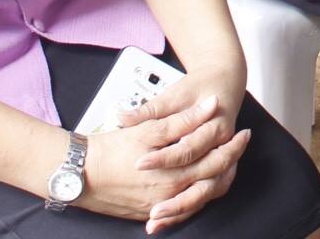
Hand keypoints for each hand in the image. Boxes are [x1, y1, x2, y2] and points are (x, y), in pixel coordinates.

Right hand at [81, 94, 250, 230]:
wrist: (76, 172)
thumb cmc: (110, 149)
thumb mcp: (150, 129)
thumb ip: (184, 119)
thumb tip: (210, 106)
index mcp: (174, 173)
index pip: (216, 162)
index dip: (234, 146)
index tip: (243, 134)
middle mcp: (170, 195)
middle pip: (213, 182)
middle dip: (230, 161)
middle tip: (240, 145)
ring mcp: (158, 207)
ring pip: (199, 198)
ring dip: (215, 181)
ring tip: (227, 164)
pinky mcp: (146, 213)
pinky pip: (180, 209)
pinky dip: (195, 196)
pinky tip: (199, 184)